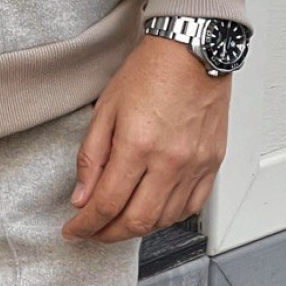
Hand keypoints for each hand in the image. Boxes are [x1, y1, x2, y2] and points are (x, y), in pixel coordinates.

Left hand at [61, 34, 230, 242]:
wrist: (192, 50)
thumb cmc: (150, 71)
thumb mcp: (105, 109)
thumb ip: (91, 158)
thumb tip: (82, 197)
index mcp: (138, 145)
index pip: (107, 204)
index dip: (86, 225)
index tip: (73, 230)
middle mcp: (171, 161)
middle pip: (137, 221)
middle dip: (107, 235)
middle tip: (91, 232)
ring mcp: (196, 165)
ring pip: (165, 220)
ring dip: (137, 229)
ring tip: (117, 222)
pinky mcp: (212, 164)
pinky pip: (191, 207)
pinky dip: (168, 218)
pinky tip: (152, 211)